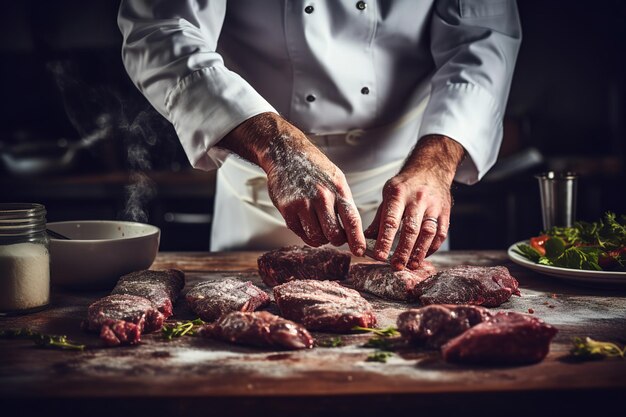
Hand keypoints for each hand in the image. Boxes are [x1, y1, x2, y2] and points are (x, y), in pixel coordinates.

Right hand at [219, 113, 365, 255]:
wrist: (287, 154)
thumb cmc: (314, 169)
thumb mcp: (336, 180)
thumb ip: (344, 203)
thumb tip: (352, 231)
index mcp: (338, 189)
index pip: (352, 220)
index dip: (357, 239)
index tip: (360, 251)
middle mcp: (321, 196)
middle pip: (334, 235)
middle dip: (336, 240)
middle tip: (335, 236)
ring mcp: (302, 203)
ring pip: (316, 237)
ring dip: (320, 238)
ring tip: (319, 228)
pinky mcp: (286, 208)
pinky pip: (299, 233)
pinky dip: (305, 233)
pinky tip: (306, 223)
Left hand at [364, 135, 464, 269]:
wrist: (431, 168)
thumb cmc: (405, 184)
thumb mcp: (388, 194)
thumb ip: (379, 218)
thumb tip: (365, 240)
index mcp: (398, 194)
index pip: (391, 220)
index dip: (385, 240)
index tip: (379, 256)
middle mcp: (417, 199)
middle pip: (411, 229)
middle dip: (403, 250)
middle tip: (395, 266)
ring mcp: (433, 206)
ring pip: (428, 232)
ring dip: (419, 252)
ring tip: (410, 266)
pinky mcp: (445, 212)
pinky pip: (440, 233)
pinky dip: (431, 247)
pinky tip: (422, 257)